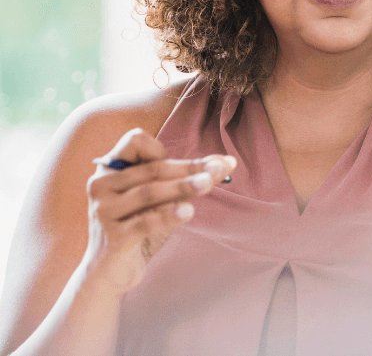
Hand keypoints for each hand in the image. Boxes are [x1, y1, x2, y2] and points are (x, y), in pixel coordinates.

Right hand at [82, 128, 233, 295]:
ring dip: (182, 187)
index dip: (164, 147)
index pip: (135, 141)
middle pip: (152, 169)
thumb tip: (227, 162)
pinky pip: (144, 222)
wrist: (110, 271)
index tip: (192, 162)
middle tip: (220, 168)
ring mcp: (103, 212)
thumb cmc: (139, 226)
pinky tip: (188, 212)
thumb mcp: (162, 199)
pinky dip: (168, 215)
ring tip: (208, 185)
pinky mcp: (112, 238)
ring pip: (149, 192)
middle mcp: (101, 186)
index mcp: (110, 169)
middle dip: (189, 168)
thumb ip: (188, 178)